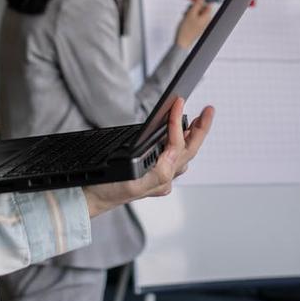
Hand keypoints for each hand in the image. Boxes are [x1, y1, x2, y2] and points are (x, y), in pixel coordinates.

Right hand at [83, 98, 212, 217]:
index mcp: (161, 177)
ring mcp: (160, 177)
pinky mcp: (152, 175)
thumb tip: (175, 155)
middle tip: (208, 110)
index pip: (177, 144)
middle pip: (190, 149)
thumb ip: (159, 172)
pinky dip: (179, 144)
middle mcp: (164, 178)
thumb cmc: (107, 190)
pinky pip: (173, 158)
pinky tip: (179, 137)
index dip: (178, 122)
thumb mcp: (132, 183)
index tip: (178, 102)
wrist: (90, 198)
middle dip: (201, 129)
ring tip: (199, 120)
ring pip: (184, 154)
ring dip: (193, 136)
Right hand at [174, 0, 213, 48]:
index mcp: (208, 16)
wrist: (182, 42)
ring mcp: (203, 22)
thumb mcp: (191, 13)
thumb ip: (198, 2)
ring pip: (197, 10)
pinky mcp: (198, 24)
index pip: (208, 2)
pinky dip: (190, 14)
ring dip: (190, 10)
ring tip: (185, 15)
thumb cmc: (186, 31)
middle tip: (187, 7)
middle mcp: (207, 19)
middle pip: (202, 5)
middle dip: (194, 5)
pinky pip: (195, 15)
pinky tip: (185, 18)